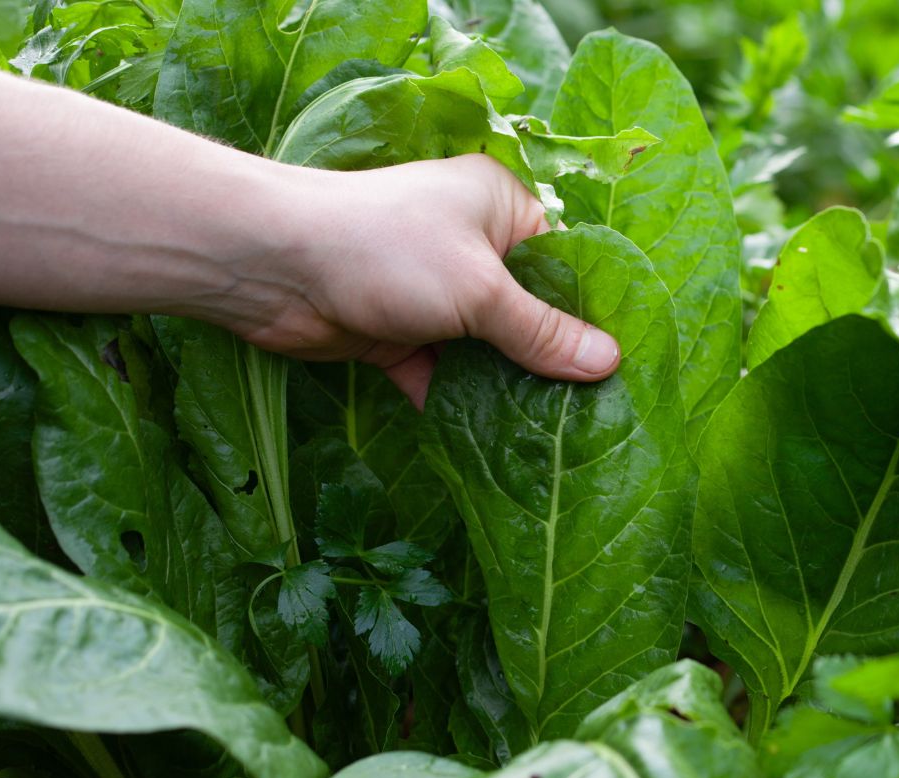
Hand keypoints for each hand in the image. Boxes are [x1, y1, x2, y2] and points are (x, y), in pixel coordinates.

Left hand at [221, 154, 619, 407]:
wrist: (270, 266)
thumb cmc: (386, 249)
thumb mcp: (480, 290)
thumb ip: (542, 333)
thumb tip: (610, 364)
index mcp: (501, 208)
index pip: (567, 263)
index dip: (596, 312)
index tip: (629, 365)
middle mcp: (472, 246)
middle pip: (530, 312)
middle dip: (555, 360)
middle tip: (600, 413)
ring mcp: (435, 294)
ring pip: (489, 350)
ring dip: (510, 389)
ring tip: (559, 439)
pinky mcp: (400, 336)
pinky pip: (446, 375)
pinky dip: (464, 405)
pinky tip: (498, 447)